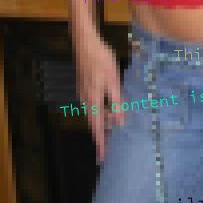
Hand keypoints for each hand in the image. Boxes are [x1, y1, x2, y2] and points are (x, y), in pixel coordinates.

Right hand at [73, 27, 123, 163]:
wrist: (84, 42)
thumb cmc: (101, 59)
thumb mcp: (113, 80)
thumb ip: (116, 101)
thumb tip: (120, 122)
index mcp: (93, 101)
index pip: (97, 128)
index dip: (101, 144)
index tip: (102, 160)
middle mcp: (85, 100)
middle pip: (94, 123)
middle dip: (102, 135)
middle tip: (110, 146)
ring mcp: (82, 92)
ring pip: (93, 113)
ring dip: (102, 122)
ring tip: (113, 127)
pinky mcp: (83, 85)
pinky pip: (91, 105)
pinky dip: (99, 111)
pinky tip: (107, 108)